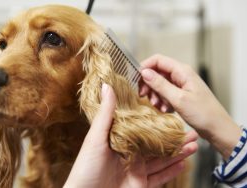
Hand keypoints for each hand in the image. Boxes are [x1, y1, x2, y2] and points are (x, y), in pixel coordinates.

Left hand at [64, 83, 197, 187]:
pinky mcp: (141, 185)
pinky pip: (160, 178)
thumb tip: (106, 87)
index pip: (144, 130)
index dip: (159, 124)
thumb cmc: (86, 167)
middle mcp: (131, 155)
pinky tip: (183, 163)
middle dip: (174, 139)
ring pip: (162, 161)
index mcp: (121, 141)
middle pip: (157, 145)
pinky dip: (172, 171)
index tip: (173, 116)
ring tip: (194, 145)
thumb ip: (105, 114)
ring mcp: (137, 171)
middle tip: (190, 132)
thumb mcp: (95, 137)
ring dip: (178, 153)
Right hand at [139, 54, 240, 158]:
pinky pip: (165, 94)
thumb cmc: (203, 113)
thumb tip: (144, 72)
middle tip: (144, 96)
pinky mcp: (180, 95)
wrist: (217, 128)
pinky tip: (166, 110)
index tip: (136, 80)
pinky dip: (162, 101)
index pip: (158, 60)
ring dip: (155, 95)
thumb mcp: (178, 99)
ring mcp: (181, 85)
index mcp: (182, 71)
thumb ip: (160, 84)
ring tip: (159, 106)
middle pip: (157, 73)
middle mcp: (181, 75)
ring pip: (159, 84)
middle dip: (149, 84)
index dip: (145, 67)